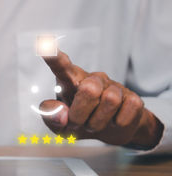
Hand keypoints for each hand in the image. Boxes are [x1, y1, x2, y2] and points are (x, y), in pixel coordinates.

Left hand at [39, 50, 162, 147]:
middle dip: (82, 114)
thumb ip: (51, 116)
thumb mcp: (59, 124)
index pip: (61, 66)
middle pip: (89, 90)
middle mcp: (91, 79)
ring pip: (110, 100)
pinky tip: (114, 121)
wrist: (111, 132)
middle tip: (78, 123)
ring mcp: (113, 86)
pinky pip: (127, 110)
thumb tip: (63, 115)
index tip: (43, 43)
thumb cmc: (79, 121)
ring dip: (98, 122)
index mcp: (70, 81)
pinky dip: (118, 123)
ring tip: (94, 123)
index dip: (54, 57)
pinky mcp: (132, 97)